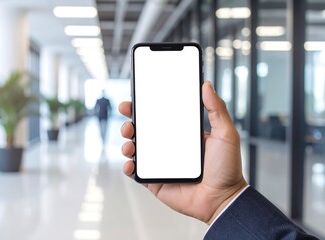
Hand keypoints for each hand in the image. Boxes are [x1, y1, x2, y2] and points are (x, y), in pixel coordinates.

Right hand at [119, 81, 247, 224]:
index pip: (159, 117)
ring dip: (127, 143)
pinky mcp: (155, 181)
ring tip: (130, 143)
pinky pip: (136, 173)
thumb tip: (206, 85)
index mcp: (181, 135)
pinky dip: (128, 167)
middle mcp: (168, 148)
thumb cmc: (227, 168)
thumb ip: (217, 109)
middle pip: (142, 131)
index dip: (145, 107)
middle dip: (130, 122)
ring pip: (135, 150)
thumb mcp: (225, 134)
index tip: (136, 98)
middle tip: (128, 117)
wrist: (223, 199)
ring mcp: (160, 165)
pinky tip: (130, 163)